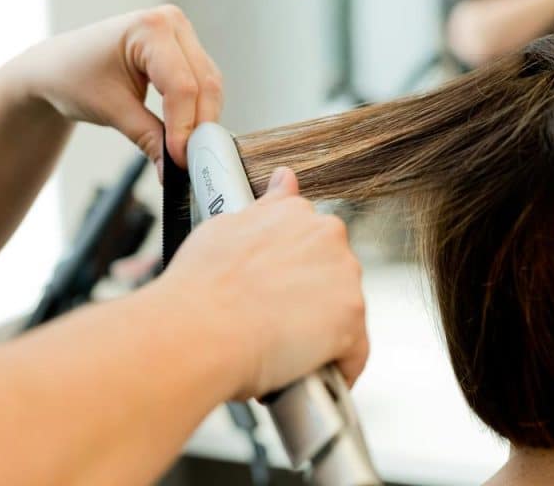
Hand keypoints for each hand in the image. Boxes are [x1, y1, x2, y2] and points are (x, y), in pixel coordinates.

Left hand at [6, 5, 221, 173]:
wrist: (58, 67)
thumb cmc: (74, 77)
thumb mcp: (111, 110)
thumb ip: (148, 139)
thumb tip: (173, 170)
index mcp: (150, 27)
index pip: (182, 86)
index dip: (184, 127)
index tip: (179, 160)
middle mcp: (172, 23)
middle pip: (204, 84)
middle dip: (198, 126)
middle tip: (189, 162)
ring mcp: (181, 34)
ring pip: (209, 85)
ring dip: (202, 120)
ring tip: (187, 151)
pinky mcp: (185, 50)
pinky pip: (204, 84)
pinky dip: (199, 110)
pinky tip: (188, 133)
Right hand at [151, 168, 368, 399]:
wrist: (200, 330)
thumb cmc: (200, 286)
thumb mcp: (225, 225)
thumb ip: (267, 205)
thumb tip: (285, 179)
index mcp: (296, 212)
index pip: (312, 243)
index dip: (293, 275)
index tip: (276, 293)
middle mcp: (328, 235)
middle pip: (332, 277)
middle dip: (309, 301)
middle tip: (271, 324)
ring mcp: (345, 276)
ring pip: (344, 312)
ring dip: (321, 333)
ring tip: (281, 350)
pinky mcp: (353, 318)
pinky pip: (354, 351)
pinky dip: (335, 367)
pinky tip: (307, 374)